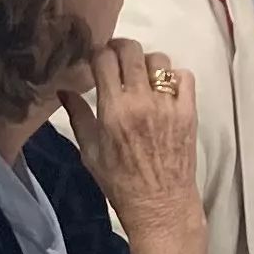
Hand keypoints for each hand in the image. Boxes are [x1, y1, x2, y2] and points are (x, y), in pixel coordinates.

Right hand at [60, 35, 203, 253]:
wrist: (160, 205)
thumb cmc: (119, 182)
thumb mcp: (89, 151)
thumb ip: (78, 116)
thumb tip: (64, 89)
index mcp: (113, 110)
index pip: (104, 59)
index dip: (98, 53)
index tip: (96, 60)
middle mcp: (141, 102)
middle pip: (131, 50)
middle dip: (120, 48)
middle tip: (117, 59)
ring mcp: (168, 105)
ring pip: (158, 59)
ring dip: (147, 63)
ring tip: (142, 77)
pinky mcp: (189, 111)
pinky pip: (184, 76)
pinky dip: (173, 76)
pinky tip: (165, 89)